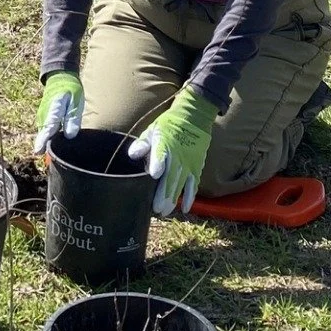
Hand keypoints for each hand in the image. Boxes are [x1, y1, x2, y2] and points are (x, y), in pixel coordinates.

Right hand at [33, 70, 84, 153]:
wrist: (60, 78)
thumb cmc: (70, 90)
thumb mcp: (76, 103)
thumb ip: (73, 119)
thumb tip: (69, 136)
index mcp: (53, 110)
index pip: (48, 128)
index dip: (43, 141)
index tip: (37, 152)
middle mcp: (44, 115)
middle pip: (44, 135)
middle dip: (47, 148)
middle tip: (53, 161)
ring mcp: (43, 117)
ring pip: (44, 134)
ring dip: (48, 144)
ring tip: (54, 158)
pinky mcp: (44, 118)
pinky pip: (46, 132)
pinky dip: (49, 139)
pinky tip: (56, 146)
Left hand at [127, 86, 216, 216]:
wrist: (194, 118)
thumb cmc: (168, 125)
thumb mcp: (153, 130)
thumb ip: (143, 144)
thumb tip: (133, 154)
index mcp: (164, 144)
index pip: (161, 155)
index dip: (158, 164)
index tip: (154, 175)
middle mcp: (178, 156)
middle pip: (170, 177)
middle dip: (163, 194)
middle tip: (156, 209)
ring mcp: (189, 163)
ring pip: (181, 184)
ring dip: (173, 199)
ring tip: (165, 212)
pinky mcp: (197, 168)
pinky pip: (193, 185)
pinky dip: (189, 197)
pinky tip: (185, 209)